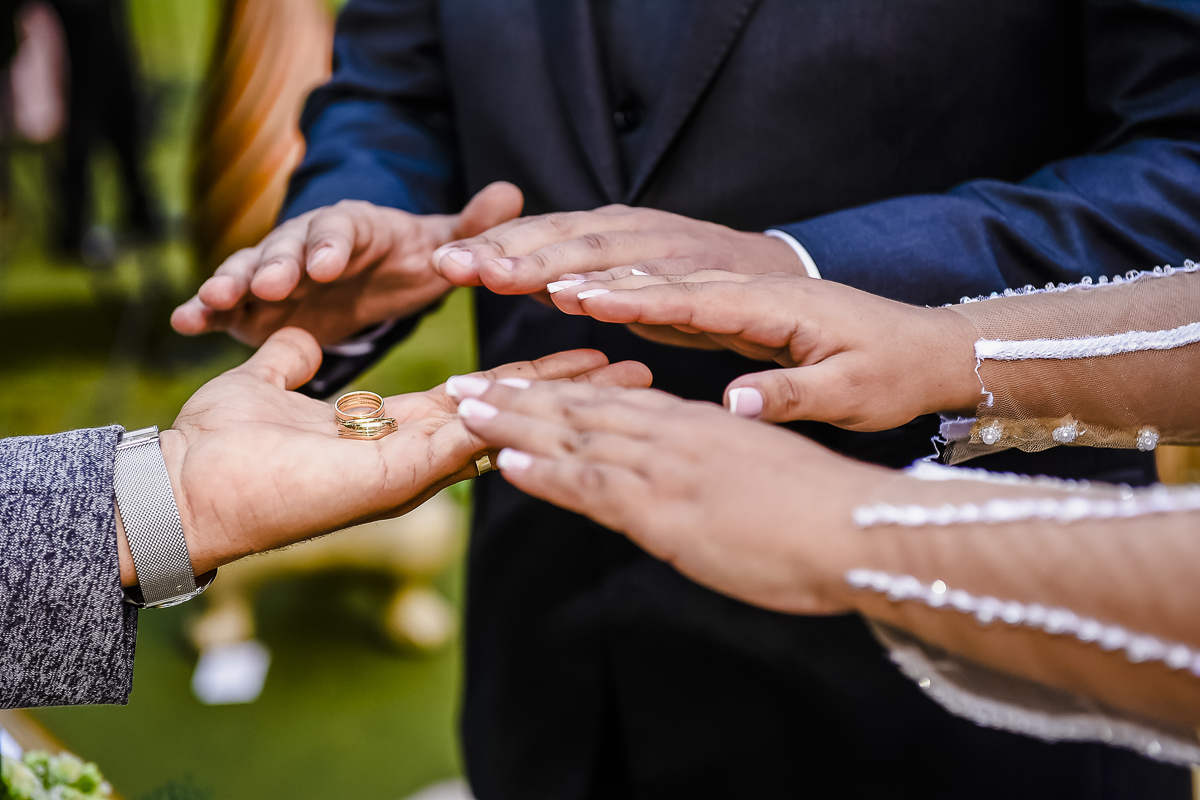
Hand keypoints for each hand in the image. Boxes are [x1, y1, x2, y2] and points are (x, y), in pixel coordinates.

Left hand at [115, 328, 651, 584]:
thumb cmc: (219, 445)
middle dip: (574, 389)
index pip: (479, 395)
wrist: (183, 484)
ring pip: (506, 427)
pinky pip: (468, 439)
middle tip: (635, 365)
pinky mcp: (397, 475)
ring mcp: (413, 468)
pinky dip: (519, 412)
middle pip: (510, 412)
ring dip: (567, 401)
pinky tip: (573, 388)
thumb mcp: (265, 383)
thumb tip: (301, 338)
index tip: (578, 348)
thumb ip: (293, 360)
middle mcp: (415, 453)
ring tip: (626, 376)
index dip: (530, 371)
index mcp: (393, 429)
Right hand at [171, 182, 524, 345]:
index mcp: (352, 229)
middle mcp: (306, 244)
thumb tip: (512, 192)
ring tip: (210, 300)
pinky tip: (183, 324)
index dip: (331, 244)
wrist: (366, 279)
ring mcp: (274, 274)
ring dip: (229, 284)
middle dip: (275, 265)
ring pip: (247, 274)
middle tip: (268, 284)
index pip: (340, 230)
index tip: (326, 262)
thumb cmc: (404, 261)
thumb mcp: (438, 245)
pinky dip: (202, 312)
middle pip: (287, 249)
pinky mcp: (253, 305)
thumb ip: (470, 227)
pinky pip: (226, 307)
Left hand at [429, 204, 802, 297]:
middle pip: (558, 237)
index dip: (489, 246)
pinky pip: (656, 283)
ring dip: (548, 264)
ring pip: (600, 253)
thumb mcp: (618, 280)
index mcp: (605, 231)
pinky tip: (584, 299)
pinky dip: (619, 290)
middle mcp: (630, 229)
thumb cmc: (685, 282)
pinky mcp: (701, 272)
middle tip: (452, 265)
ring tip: (501, 277)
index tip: (438, 263)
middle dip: (503, 250)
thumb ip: (568, 277)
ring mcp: (666, 247)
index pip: (538, 235)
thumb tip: (507, 276)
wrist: (775, 277)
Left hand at [448, 379, 884, 614]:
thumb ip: (713, 468)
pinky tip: (509, 462)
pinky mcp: (665, 506)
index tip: (516, 385)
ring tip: (465, 409)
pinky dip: (549, 471)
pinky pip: (594, 484)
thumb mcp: (758, 475)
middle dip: (517, 397)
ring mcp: (665, 466)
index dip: (557, 392)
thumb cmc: (821, 512)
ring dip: (515, 423)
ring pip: (575, 435)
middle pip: (581, 408)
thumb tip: (688, 479)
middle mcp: (672, 434)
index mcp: (696, 425)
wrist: (857, 528)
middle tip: (464, 384)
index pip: (613, 401)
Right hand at [546, 270, 982, 429]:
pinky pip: (652, 283)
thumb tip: (735, 400)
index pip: (688, 294)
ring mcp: (729, 285)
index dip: (628, 296)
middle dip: (576, 265)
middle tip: (508, 265)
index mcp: (771, 303)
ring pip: (640, 266)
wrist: (922, 344)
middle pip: (646, 266)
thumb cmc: (889, 371)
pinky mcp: (723, 298)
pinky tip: (563, 286)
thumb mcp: (853, 392)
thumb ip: (794, 393)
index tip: (570, 292)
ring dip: (577, 264)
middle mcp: (741, 282)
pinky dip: (604, 281)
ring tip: (515, 267)